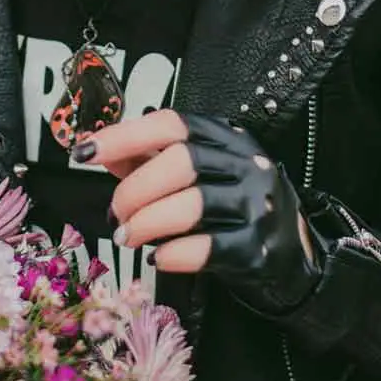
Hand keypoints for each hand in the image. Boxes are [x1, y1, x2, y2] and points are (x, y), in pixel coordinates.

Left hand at [72, 110, 317, 312]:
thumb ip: (152, 159)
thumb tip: (101, 151)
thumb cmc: (235, 207)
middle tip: (116, 213)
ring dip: (146, 222)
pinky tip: (159, 255)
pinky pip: (205, 248)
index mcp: (227, 137)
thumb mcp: (202, 173)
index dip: (125, 135)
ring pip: (190, 205)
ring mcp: (257, 205)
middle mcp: (246, 164)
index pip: (172, 123)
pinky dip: (172, 253)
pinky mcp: (258, 248)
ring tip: (128, 236)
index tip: (87, 151)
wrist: (294, 257)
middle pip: (180, 162)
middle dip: (135, 189)